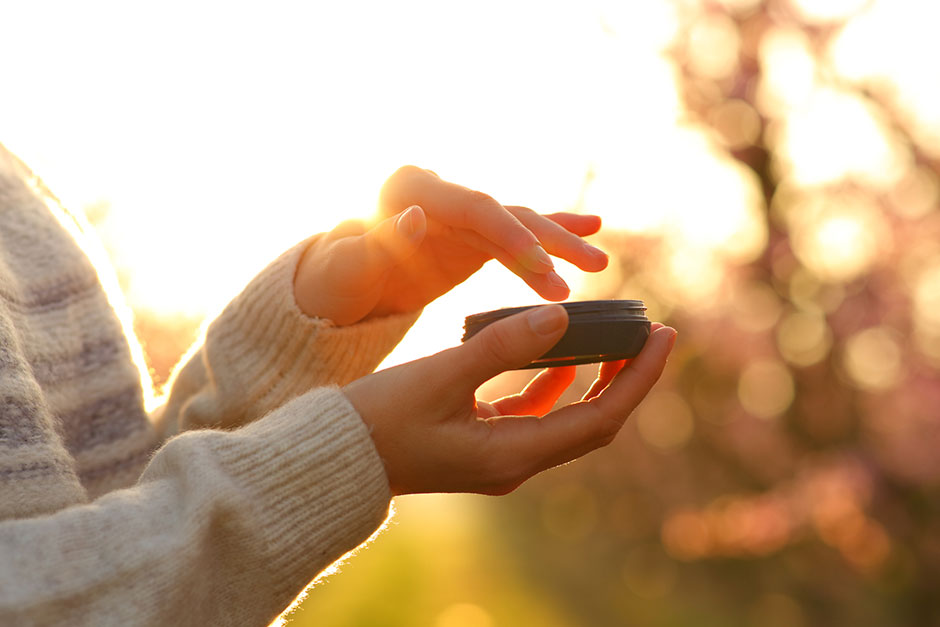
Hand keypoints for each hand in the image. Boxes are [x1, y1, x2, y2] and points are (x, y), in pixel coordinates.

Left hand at [294, 166, 608, 324]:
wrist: (340, 283)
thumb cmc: (337, 279)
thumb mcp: (347, 268)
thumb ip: (379, 242)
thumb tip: (417, 215)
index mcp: (408, 190)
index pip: (472, 209)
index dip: (510, 236)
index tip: (543, 265)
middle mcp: (439, 192)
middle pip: (503, 213)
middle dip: (547, 241)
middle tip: (588, 268)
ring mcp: (458, 212)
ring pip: (517, 223)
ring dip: (558, 245)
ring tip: (597, 264)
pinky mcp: (471, 234)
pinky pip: (516, 233)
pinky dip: (550, 234)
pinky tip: (590, 230)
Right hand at [342, 305, 676, 495]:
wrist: (334, 457)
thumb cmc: (377, 420)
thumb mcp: (439, 376)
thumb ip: (501, 346)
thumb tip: (563, 317)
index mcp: (510, 456)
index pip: (598, 419)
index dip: (638, 378)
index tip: (665, 336)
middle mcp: (514, 463)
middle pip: (592, 421)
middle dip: (627, 378)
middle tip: (652, 332)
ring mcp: (499, 456)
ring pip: (565, 415)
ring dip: (593, 377)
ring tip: (615, 336)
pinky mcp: (482, 443)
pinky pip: (533, 412)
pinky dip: (552, 381)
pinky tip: (557, 351)